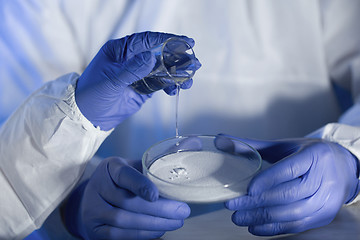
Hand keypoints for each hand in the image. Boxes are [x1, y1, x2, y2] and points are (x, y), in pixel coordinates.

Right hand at [62, 157, 189, 239]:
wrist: (94, 198)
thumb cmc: (124, 180)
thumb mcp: (138, 164)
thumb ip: (165, 155)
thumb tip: (196, 142)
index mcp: (110, 167)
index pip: (124, 176)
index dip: (139, 185)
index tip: (155, 195)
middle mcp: (98, 187)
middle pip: (127, 202)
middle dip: (159, 210)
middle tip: (183, 211)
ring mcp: (93, 210)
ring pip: (124, 221)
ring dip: (154, 224)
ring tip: (177, 222)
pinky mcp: (95, 230)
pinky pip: (120, 235)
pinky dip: (143, 234)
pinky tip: (160, 230)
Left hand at [75, 31, 194, 130]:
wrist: (87, 116)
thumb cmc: (91, 94)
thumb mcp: (110, 81)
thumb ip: (131, 70)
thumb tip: (151, 57)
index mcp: (120, 50)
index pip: (148, 40)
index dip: (167, 40)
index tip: (185, 42)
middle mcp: (131, 60)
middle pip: (159, 54)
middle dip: (178, 58)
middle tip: (194, 63)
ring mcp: (138, 74)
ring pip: (163, 70)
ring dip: (177, 73)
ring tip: (189, 79)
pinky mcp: (143, 88)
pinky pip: (160, 83)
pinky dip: (170, 85)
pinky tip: (176, 89)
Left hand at [218, 135, 359, 235]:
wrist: (342, 167)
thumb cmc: (306, 154)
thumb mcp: (282, 146)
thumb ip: (250, 145)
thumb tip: (219, 140)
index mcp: (314, 156)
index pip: (289, 169)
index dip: (267, 181)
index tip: (246, 190)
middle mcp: (324, 178)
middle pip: (288, 194)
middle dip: (257, 203)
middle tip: (233, 206)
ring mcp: (327, 200)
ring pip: (292, 214)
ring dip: (262, 218)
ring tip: (238, 218)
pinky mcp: (324, 216)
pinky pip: (297, 226)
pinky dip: (274, 228)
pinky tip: (254, 228)